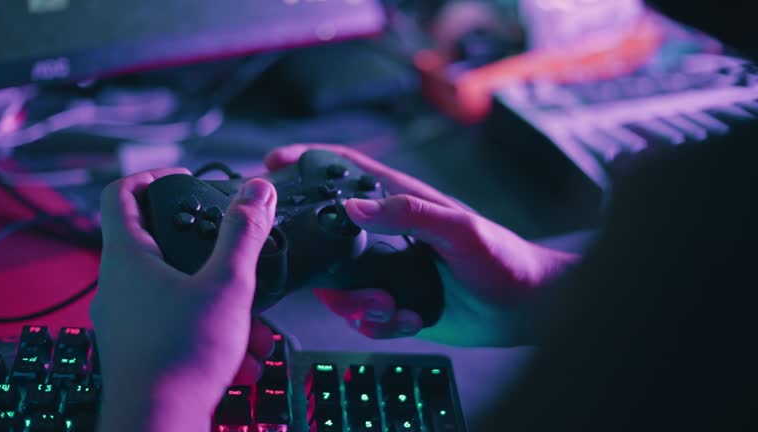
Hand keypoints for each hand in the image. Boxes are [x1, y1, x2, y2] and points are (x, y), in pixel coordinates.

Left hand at [93, 169, 276, 431]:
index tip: (188, 181)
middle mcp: (119, 284)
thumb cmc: (181, 355)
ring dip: (220, 299)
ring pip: (177, 288)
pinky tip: (245, 355)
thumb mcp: (227, 283)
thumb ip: (243, 233)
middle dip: (208, 250)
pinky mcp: (140, 345)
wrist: (158, 424)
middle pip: (158, 241)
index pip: (120, 193)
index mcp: (128, 256)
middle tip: (236, 254)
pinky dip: (212, 328)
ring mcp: (127, 317)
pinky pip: (178, 321)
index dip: (153, 176)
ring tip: (255, 323)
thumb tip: (256, 190)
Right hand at [265, 144, 578, 346]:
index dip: (308, 161)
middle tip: (352, 288)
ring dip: (356, 304)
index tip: (274, 166)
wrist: (524, 308)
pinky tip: (408, 320)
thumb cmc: (502, 257)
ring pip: (340, 285)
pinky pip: (363, 314)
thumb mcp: (458, 229)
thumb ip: (408, 213)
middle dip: (325, 267)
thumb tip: (352, 205)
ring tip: (391, 308)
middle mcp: (388, 233)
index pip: (346, 170)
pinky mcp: (395, 301)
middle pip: (328, 237)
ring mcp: (388, 269)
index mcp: (401, 202)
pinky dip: (378, 323)